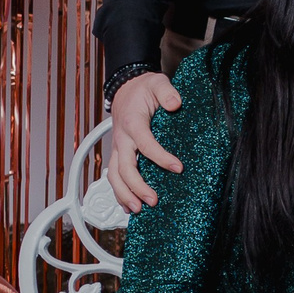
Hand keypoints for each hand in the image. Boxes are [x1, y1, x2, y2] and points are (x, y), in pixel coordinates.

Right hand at [107, 71, 181, 211]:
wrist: (126, 88)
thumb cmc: (144, 88)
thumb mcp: (158, 82)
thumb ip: (167, 92)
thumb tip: (176, 104)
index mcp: (132, 123)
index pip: (145, 144)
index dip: (161, 158)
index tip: (178, 168)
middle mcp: (122, 138)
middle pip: (124, 168)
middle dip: (137, 187)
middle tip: (153, 200)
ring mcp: (118, 148)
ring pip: (114, 176)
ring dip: (124, 195)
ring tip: (138, 209)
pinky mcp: (119, 154)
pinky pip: (114, 177)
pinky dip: (119, 193)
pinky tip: (128, 207)